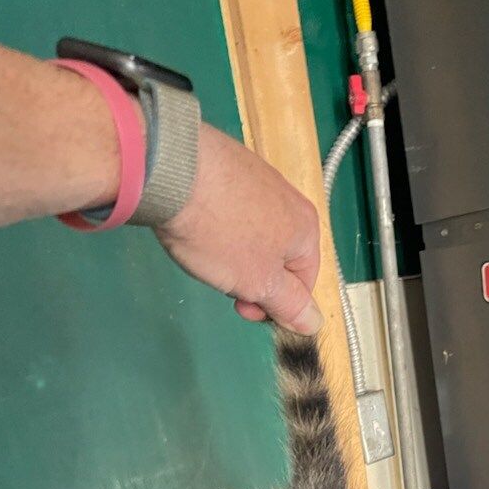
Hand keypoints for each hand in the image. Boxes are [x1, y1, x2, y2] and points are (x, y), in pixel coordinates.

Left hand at [156, 123, 322, 333]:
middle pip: (279, 259)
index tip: (244, 310)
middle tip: (223, 284)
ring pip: (255, 236)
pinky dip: (220, 225)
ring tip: (207, 253)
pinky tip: (199, 226)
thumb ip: (290, 304)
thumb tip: (314, 323)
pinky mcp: (230, 166)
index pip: (304, 284)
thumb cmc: (222, 233)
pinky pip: (234, 210)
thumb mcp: (259, 282)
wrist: (174, 170)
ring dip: (235, 256)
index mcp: (306, 231)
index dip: (276, 306)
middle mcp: (291, 201)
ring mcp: (260, 179)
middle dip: (252, 280)